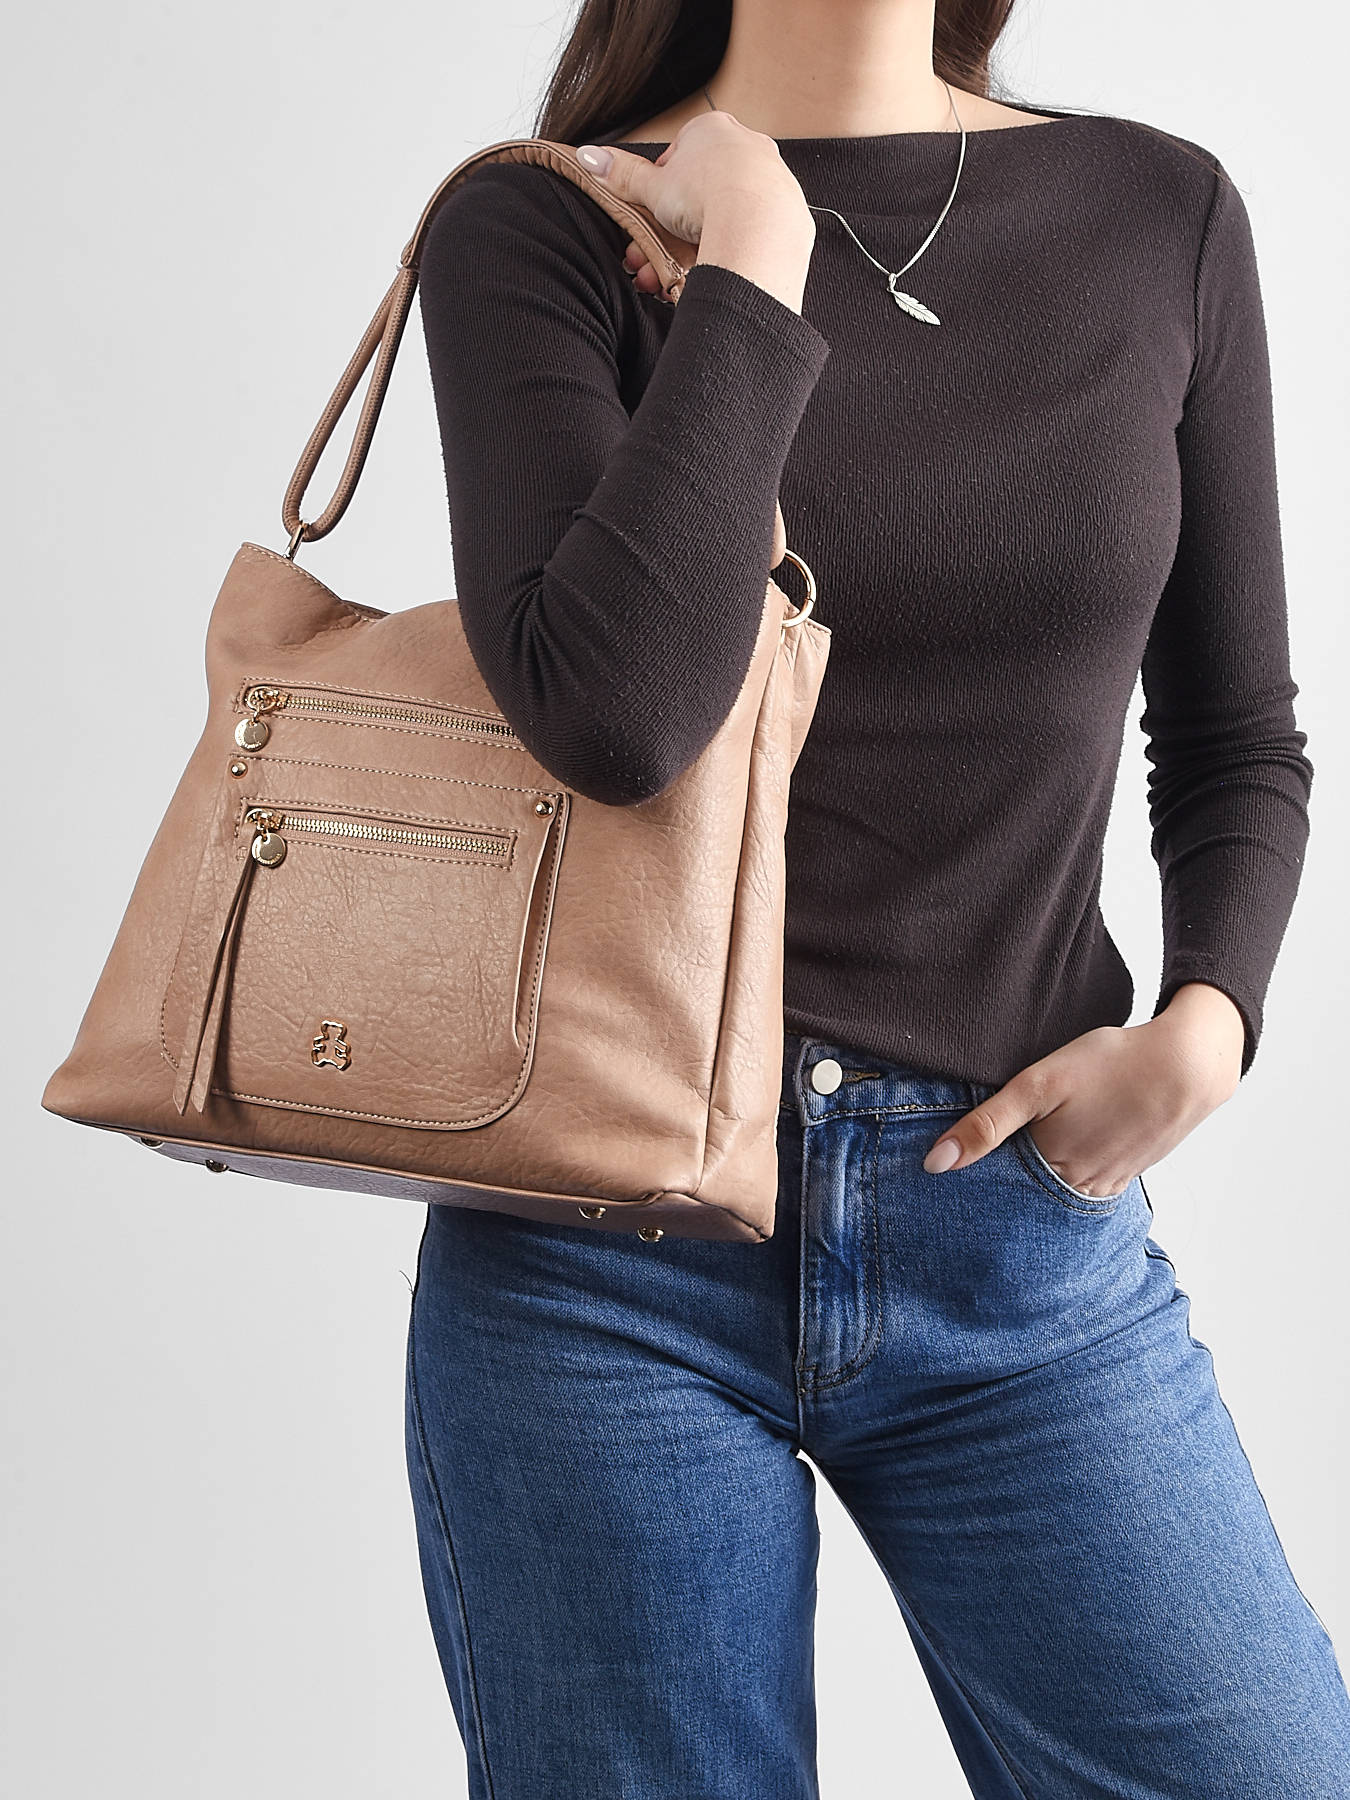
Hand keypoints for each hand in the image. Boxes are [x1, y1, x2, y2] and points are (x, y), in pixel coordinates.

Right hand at [578, 114, 815, 310]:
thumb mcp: (652, 187)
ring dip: (706, 238)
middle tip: (662, 252)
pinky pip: (757, 228)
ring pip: (731, 208)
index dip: (661, 192)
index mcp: (712, 130)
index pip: (679, 157)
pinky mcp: (791, 209)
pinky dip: (738, 245)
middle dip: (679, 224)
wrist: (758, 225)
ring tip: (686, 268)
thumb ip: (621, 174)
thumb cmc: (706, 198)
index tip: (654, 218)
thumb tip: (588, 157)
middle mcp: (748, 145)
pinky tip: (721, 265)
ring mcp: (773, 175)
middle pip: (705, 186)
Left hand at [921, 984, 1246, 1195]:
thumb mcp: (1038, 1084)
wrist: (1187, 1064)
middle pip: (1025, 1195)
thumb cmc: (1111, 1065)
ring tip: (1018, 1160)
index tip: (949, 1174)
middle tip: (983, 1165)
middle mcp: (1077, 1188)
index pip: (995, 1188)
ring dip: (1035, 1183)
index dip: (973, 1177)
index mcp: (1049, 1169)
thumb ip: (986, 1125)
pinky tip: (1060, 1156)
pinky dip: (1066, 1177)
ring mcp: (1106, 1184)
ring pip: (1055, 1192)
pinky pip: (1085, 1187)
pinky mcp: (1126, 1173)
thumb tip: (935, 1164)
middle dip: (1002, 1185)